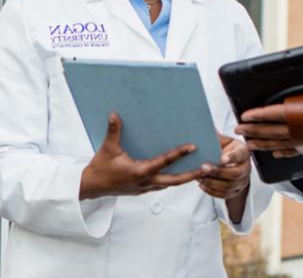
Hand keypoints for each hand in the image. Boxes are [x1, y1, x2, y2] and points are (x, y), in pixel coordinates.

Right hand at [80, 113, 202, 199]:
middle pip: (175, 180)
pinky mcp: (143, 189)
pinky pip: (163, 184)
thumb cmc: (99, 169)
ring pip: (170, 184)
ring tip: (200, 170)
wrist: (90, 188)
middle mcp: (146, 182)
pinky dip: (173, 179)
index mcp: (139, 172)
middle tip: (209, 167)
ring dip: (185, 178)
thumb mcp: (107, 149)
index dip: (179, 154)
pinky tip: (180, 172)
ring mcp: (145, 188)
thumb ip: (113, 131)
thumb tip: (114, 114)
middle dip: (193, 174)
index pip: (164, 162)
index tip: (193, 146)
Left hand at [198, 134, 250, 223]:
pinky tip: (203, 184)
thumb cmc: (225, 150)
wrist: (230, 164)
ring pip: (229, 186)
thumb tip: (206, 128)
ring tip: (200, 177)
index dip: (232, 157)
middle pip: (235, 173)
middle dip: (219, 171)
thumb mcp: (222, 141)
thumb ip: (215, 137)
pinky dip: (212, 191)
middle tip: (204, 167)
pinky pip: (224, 194)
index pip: (241, 154)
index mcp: (244, 152)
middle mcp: (246, 167)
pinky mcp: (235, 191)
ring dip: (213, 182)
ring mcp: (242, 181)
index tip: (222, 158)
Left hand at [235, 68, 302, 161]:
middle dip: (256, 131)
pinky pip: (299, 150)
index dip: (263, 115)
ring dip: (264, 143)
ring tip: (249, 145)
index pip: (283, 115)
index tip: (246, 116)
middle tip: (238, 132)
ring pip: (285, 143)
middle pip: (278, 131)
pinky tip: (276, 154)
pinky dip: (284, 151)